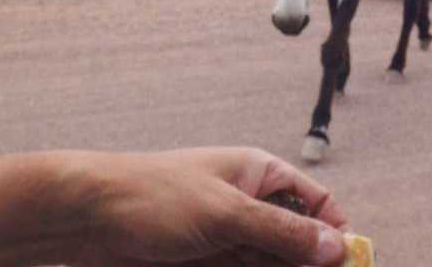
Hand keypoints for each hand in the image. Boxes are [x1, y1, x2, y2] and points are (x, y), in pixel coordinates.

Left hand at [73, 148, 348, 266]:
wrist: (82, 216)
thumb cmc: (151, 196)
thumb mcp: (225, 214)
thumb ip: (282, 232)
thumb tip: (337, 247)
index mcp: (260, 174)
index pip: (317, 204)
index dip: (337, 234)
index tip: (350, 266)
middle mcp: (248, 204)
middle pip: (297, 240)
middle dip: (311, 265)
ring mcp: (226, 235)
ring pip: (270, 263)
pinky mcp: (204, 261)